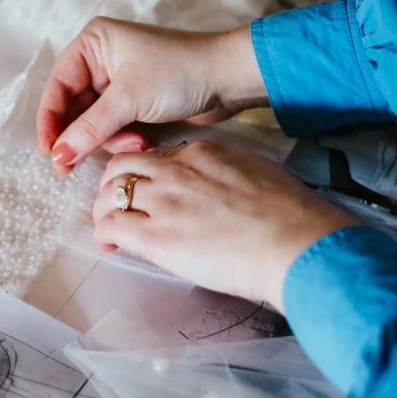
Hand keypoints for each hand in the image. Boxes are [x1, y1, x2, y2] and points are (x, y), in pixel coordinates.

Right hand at [37, 17, 267, 169]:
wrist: (230, 79)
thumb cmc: (181, 71)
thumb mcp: (130, 99)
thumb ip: (90, 128)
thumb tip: (57, 155)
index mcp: (94, 44)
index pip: (58, 86)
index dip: (50, 121)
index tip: (49, 152)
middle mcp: (103, 60)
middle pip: (74, 108)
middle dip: (86, 135)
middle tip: (73, 166)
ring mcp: (120, 83)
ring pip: (95, 123)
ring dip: (113, 139)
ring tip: (139, 140)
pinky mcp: (137, 102)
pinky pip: (116, 128)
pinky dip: (127, 139)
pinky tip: (146, 140)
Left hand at [92, 140, 357, 310]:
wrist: (292, 241)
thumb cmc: (289, 215)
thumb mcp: (257, 174)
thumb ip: (230, 177)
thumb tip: (224, 191)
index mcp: (202, 153)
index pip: (159, 155)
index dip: (149, 173)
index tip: (149, 189)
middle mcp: (176, 170)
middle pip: (124, 164)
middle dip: (114, 182)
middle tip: (117, 202)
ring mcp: (163, 200)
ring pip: (109, 191)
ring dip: (104, 208)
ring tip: (109, 225)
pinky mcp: (155, 234)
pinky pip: (110, 224)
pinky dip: (104, 233)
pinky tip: (109, 244)